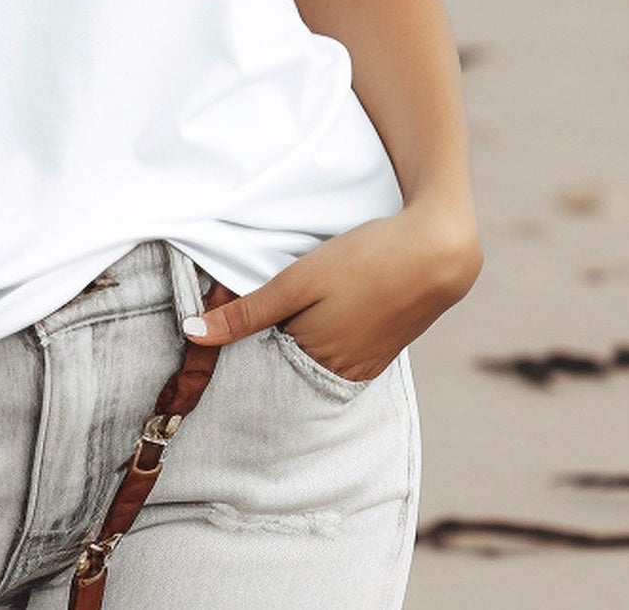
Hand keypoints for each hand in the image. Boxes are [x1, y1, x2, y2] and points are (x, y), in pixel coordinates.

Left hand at [182, 205, 483, 382]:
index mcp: (313, 361)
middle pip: (283, 364)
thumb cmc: (365, 261)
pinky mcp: (380, 354)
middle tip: (255, 303)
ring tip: (293, 302)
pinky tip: (322, 310)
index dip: (237, 339)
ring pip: (310, 358)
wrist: (436, 252)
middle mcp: (338, 375)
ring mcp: (363, 367)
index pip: (257, 364)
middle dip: (264, 342)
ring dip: (293, 337)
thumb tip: (192, 335)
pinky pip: (337, 354)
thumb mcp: (297, 280)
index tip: (219, 316)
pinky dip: (320, 337)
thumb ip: (246, 311)